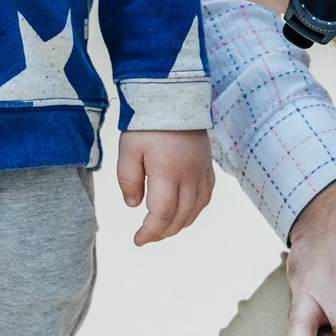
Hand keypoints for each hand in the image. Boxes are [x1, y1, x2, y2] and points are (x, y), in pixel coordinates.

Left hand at [116, 129, 213, 245]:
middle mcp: (189, 176)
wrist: (174, 95)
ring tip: (163, 228)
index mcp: (168, 173)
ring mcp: (201, 171)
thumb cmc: (148, 122)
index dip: (150, 232)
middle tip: (147, 236)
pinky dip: (195, 210)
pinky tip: (183, 211)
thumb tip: (134, 205)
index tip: (138, 240)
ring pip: (196, 209)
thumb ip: (128, 179)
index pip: (162, 215)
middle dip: (163, 232)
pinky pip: (206, 196)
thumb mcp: (129, 150)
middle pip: (181, 217)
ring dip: (180, 224)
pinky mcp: (208, 165)